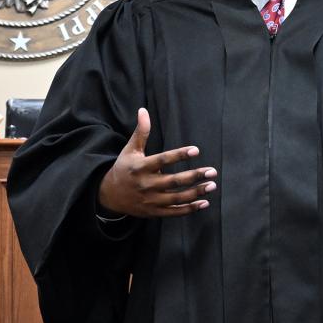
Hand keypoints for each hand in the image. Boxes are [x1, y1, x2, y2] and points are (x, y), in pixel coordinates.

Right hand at [96, 107, 216, 217]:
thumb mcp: (130, 150)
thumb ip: (141, 132)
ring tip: (212, 185)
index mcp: (141, 167)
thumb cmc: (124, 168)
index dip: (179, 155)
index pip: (163, 160)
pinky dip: (189, 209)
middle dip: (194, 176)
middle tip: (212, 171)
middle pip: (173, 181)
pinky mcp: (154, 212)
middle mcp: (146, 185)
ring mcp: (151, 200)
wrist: (110, 195)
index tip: (196, 150)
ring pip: (177, 198)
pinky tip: (204, 202)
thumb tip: (143, 110)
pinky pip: (174, 212)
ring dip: (196, 193)